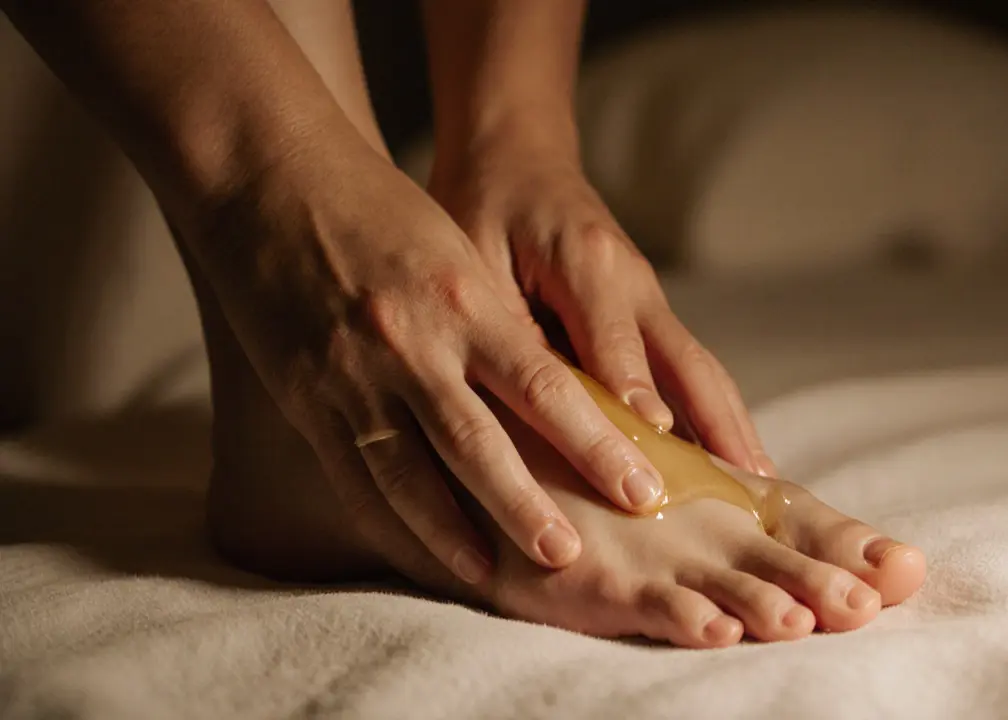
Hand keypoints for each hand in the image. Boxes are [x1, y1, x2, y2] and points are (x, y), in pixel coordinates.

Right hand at [184, 132, 669, 585]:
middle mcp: (412, 344)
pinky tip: (419, 553)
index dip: (595, 445)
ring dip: (458, 533)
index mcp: (463, 299)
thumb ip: (498, 325)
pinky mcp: (307, 398)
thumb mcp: (456, 252)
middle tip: (573, 557)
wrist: (269, 179)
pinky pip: (353, 475)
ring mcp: (353, 377)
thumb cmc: (379, 210)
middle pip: (480, 445)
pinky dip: (391, 521)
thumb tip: (554, 401)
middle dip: (529, 507)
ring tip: (498, 576)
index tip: (642, 488)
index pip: (544, 388)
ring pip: (413, 474)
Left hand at [429, 132, 776, 476]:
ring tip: (760, 492)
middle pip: (690, 365)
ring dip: (734, 428)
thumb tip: (532, 409)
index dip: (637, 412)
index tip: (656, 471)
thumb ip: (509, 326)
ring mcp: (652, 297)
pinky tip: (729, 462)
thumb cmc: (484, 209)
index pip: (617, 349)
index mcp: (587, 262)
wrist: (517, 159)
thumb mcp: (476, 259)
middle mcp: (635, 282)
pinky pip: (691, 369)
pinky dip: (716, 415)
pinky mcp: (652, 313)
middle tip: (744, 496)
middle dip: (719, 430)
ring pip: (703, 371)